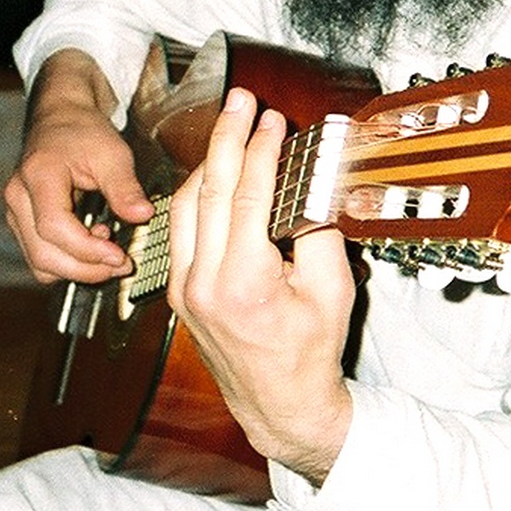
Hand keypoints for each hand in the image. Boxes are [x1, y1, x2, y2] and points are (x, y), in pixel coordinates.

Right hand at [3, 49, 151, 283]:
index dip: (87, 250)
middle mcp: (18, 197)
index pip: (54, 227)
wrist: (61, 118)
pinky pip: (40, 257)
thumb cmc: (84, 132)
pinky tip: (90, 245)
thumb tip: (142, 215)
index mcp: (38, 175)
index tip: (120, 256)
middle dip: (85, 269)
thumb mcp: (112, 153)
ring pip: (39, 263)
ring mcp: (15, 212)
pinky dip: (66, 263)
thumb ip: (124, 187)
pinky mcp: (22, 223)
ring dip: (76, 269)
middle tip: (121, 263)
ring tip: (107, 250)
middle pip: (43, 254)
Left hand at [166, 87, 354, 485]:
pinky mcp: (179, 291)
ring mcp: (184, 288)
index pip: (245, 196)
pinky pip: (179, 228)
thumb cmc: (310, 356)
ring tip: (231, 126)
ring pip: (184, 204)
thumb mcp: (332, 293)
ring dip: (207, 160)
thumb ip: (319, 232)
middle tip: (241, 101)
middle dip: (225, 137)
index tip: (271, 119)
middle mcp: (202, 283)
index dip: (258, 150)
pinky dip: (196, 193)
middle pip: (207, 189)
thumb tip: (311, 180)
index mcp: (242, 284)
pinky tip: (216, 172)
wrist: (280, 409)